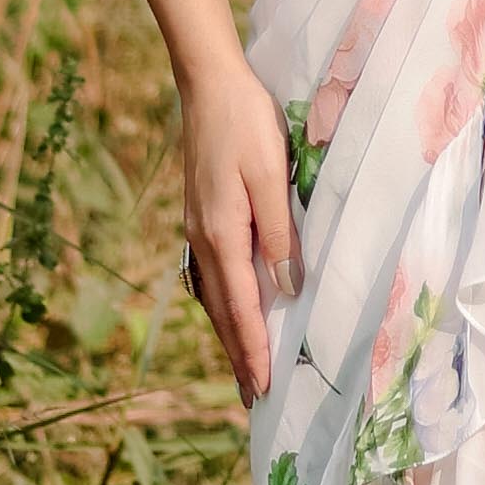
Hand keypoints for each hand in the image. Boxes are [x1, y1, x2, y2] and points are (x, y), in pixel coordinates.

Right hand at [180, 55, 300, 403]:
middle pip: (222, 312)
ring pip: (215, 297)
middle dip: (238, 356)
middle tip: (250, 398)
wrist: (208, 85)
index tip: (261, 389)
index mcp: (221, 234)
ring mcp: (198, 229)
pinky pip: (213, 276)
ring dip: (229, 335)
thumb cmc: (246, 124)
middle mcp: (203, 240)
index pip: (240, 308)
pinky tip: (232, 313)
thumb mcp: (270, 175)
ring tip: (242, 369)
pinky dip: (223, 305)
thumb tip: (286, 288)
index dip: (252, 351)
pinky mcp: (201, 217)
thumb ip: (279, 232)